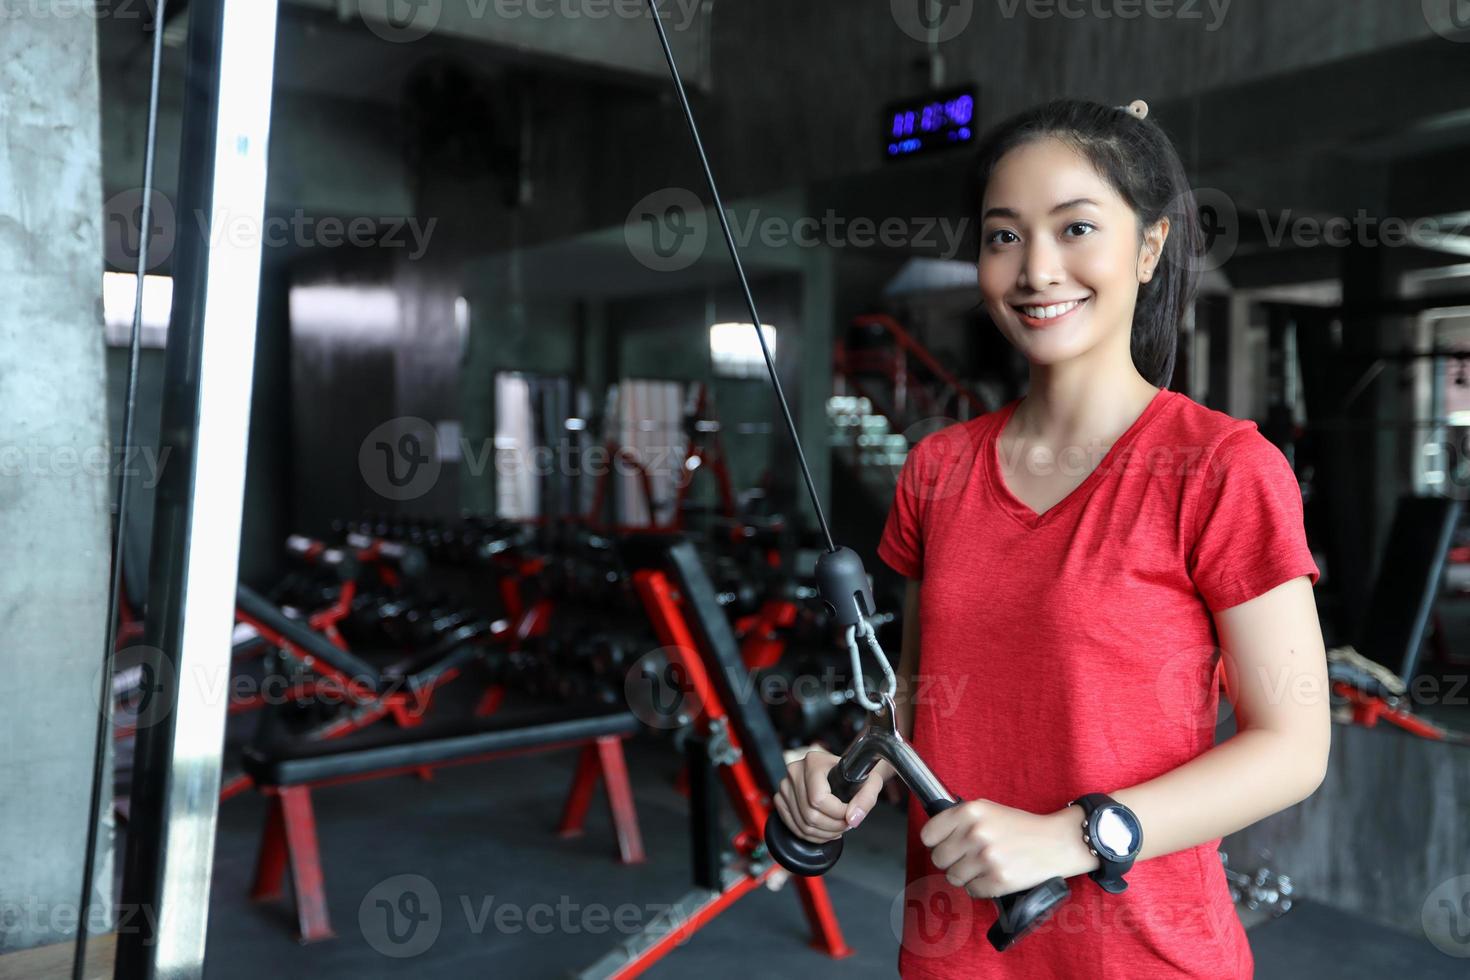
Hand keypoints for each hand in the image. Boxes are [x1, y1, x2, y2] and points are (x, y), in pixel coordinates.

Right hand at [773, 748, 883, 842]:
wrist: (845, 769)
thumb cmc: (856, 773)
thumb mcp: (871, 781)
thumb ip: (866, 799)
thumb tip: (852, 818)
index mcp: (814, 761)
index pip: (819, 799)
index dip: (837, 814)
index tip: (850, 815)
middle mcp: (795, 771)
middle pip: (810, 814)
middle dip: (833, 826)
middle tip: (846, 824)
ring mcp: (785, 786)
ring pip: (802, 824)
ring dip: (824, 834)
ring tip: (837, 827)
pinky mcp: (781, 799)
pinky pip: (794, 827)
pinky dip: (811, 835)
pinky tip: (825, 829)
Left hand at [920, 800, 1091, 899]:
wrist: (1055, 842)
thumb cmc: (1020, 827)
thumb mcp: (987, 809)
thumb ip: (959, 819)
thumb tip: (933, 836)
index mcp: (969, 811)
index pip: (928, 835)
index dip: (936, 842)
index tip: (944, 844)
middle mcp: (975, 833)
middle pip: (938, 859)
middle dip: (951, 860)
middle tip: (968, 857)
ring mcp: (986, 858)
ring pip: (953, 877)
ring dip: (965, 876)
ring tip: (983, 866)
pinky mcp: (998, 880)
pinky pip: (972, 891)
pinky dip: (981, 887)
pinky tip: (993, 875)